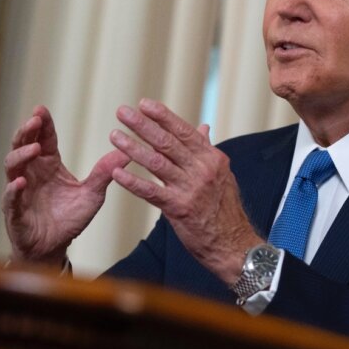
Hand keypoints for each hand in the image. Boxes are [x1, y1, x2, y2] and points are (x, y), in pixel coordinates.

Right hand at [2, 106, 129, 265]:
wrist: (56, 246)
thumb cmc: (70, 217)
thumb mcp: (93, 194)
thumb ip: (104, 173)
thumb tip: (127, 152)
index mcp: (48, 165)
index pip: (43, 139)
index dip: (41, 124)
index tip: (42, 109)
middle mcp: (31, 173)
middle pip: (22, 146)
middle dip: (26, 132)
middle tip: (34, 120)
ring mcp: (20, 191)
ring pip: (12, 167)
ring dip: (21, 156)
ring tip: (34, 149)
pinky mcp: (15, 212)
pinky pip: (10, 199)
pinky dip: (14, 190)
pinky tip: (21, 183)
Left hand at [109, 99, 260, 283]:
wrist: (234, 244)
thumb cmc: (225, 210)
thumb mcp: (221, 175)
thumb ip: (207, 151)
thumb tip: (203, 128)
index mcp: (212, 159)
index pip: (184, 132)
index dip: (163, 117)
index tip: (144, 104)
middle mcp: (202, 170)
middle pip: (168, 142)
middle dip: (143, 125)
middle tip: (123, 112)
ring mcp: (191, 189)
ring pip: (157, 163)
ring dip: (132, 148)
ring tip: (115, 136)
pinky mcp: (179, 208)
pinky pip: (151, 192)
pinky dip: (132, 182)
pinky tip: (116, 173)